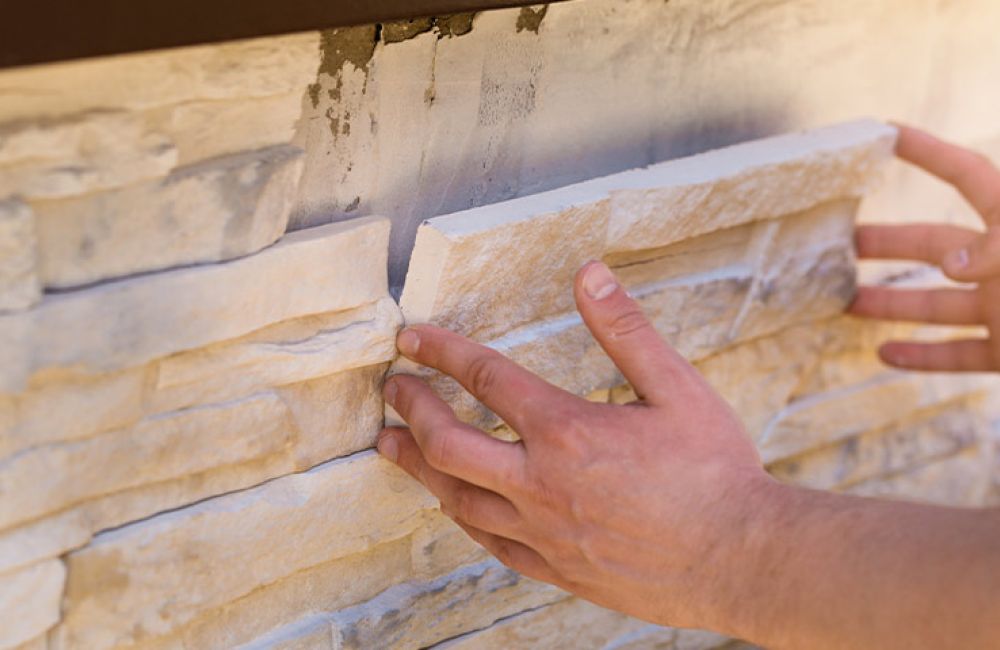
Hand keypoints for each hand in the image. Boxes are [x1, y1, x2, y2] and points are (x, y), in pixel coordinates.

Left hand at [377, 261, 775, 632]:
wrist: (742, 560)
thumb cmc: (716, 472)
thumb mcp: (679, 387)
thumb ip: (626, 330)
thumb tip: (589, 273)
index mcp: (567, 431)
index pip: (485, 378)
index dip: (441, 351)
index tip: (410, 338)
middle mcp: (542, 484)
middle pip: (449, 444)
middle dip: (412, 409)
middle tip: (392, 389)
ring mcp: (544, 533)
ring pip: (456, 499)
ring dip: (418, 467)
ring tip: (392, 446)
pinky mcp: (557, 568)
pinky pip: (490, 543)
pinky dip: (461, 516)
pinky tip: (453, 506)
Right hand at [850, 125, 999, 370]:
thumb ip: (997, 253)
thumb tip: (950, 266)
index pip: (967, 175)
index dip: (926, 151)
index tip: (884, 135)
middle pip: (936, 243)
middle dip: (888, 240)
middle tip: (842, 239)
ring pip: (938, 304)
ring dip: (891, 304)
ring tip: (846, 302)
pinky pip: (961, 354)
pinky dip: (924, 356)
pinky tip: (885, 355)